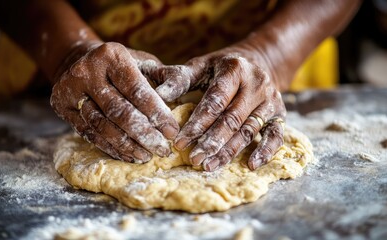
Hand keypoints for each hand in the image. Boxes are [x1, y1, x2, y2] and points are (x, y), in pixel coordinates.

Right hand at [50, 42, 178, 162]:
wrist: (81, 61)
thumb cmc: (122, 66)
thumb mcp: (144, 63)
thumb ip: (165, 76)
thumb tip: (178, 97)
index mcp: (111, 55)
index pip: (136, 90)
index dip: (156, 113)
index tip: (172, 132)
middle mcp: (87, 71)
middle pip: (118, 110)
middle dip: (143, 134)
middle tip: (162, 150)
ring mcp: (70, 89)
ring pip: (101, 126)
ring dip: (127, 145)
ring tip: (147, 156)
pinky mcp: (62, 107)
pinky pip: (89, 133)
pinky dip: (110, 147)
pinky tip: (128, 155)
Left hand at [146, 49, 285, 170]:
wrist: (259, 61)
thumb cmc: (222, 67)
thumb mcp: (201, 65)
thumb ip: (180, 78)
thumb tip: (157, 95)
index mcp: (235, 69)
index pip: (215, 101)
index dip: (197, 123)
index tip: (180, 142)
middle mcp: (256, 84)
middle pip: (232, 118)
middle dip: (211, 141)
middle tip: (193, 159)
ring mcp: (270, 100)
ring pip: (249, 130)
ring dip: (229, 150)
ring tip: (209, 165)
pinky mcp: (280, 114)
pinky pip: (276, 135)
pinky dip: (265, 151)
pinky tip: (250, 165)